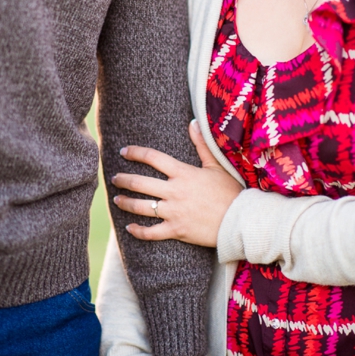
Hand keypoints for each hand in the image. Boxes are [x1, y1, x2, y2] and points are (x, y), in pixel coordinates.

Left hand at [112, 120, 240, 246]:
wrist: (240, 220)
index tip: (124, 152)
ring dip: (125, 203)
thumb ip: (202, 145)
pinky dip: (138, 230)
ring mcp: (174, 212)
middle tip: (114, 178)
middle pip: (140, 183)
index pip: (153, 158)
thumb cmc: (230, 191)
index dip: (136, 153)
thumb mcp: (217, 166)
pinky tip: (129, 227)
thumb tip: (194, 122)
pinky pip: (151, 232)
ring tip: (117, 199)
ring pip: (141, 207)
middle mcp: (175, 191)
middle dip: (123, 179)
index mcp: (183, 173)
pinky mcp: (176, 230)